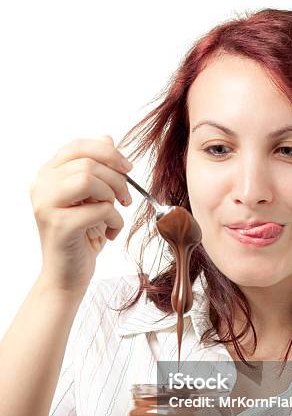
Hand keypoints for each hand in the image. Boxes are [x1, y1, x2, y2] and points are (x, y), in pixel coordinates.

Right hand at [30, 135, 132, 293]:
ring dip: (113, 196)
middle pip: (88, 162)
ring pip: (89, 179)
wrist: (67, 277)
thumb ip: (95, 169)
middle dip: (117, 179)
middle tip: (126, 199)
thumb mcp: (91, 199)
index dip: (108, 152)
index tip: (127, 168)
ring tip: (115, 213)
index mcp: (47, 175)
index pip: (77, 146)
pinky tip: (111, 233)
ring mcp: (46, 205)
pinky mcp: (59, 226)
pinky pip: (99, 209)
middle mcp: (41, 186)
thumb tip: (108, 138)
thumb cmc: (81, 238)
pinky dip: (115, 220)